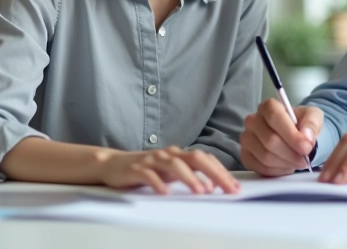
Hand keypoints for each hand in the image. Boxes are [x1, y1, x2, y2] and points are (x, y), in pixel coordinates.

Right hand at [99, 146, 239, 193]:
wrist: (112, 164)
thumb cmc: (146, 169)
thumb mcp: (170, 171)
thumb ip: (189, 175)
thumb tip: (212, 186)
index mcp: (178, 154)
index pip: (205, 159)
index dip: (221, 172)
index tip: (234, 187)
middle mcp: (168, 154)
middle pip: (195, 158)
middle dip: (213, 173)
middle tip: (227, 189)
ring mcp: (152, 160)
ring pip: (175, 165)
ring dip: (190, 178)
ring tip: (201, 191)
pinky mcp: (136, 169)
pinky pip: (149, 175)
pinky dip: (159, 182)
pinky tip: (166, 192)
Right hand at [240, 99, 323, 175]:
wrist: (295, 136)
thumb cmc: (302, 124)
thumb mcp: (314, 117)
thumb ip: (312, 124)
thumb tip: (307, 138)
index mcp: (268, 106)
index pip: (274, 118)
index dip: (291, 135)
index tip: (306, 147)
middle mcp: (253, 120)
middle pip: (270, 140)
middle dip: (291, 153)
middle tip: (305, 159)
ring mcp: (247, 139)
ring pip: (265, 156)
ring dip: (286, 163)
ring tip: (298, 162)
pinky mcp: (246, 156)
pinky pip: (261, 168)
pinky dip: (278, 171)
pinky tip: (287, 166)